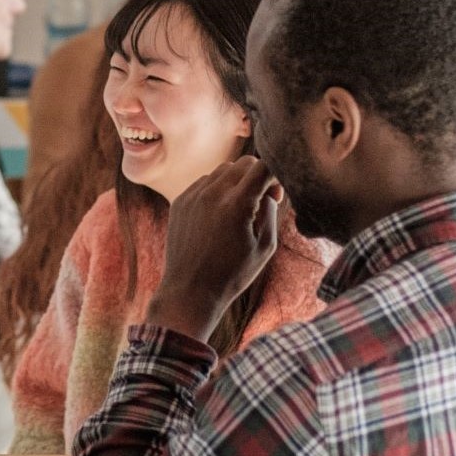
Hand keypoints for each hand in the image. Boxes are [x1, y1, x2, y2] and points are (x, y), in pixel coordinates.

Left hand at [145, 156, 282, 341]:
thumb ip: (270, 212)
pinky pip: (204, 182)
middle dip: (258, 177)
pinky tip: (218, 216)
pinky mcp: (179, 202)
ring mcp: (192, 196)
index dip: (275, 176)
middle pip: (244, 163)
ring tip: (239, 211)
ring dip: (236, 182)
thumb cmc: (232, 274)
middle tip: (262, 203)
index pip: (262, 166)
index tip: (276, 195)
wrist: (190, 291)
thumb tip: (269, 191)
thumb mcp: (265, 246)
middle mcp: (212, 194)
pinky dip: (216, 190)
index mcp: (237, 204)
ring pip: (223, 170)